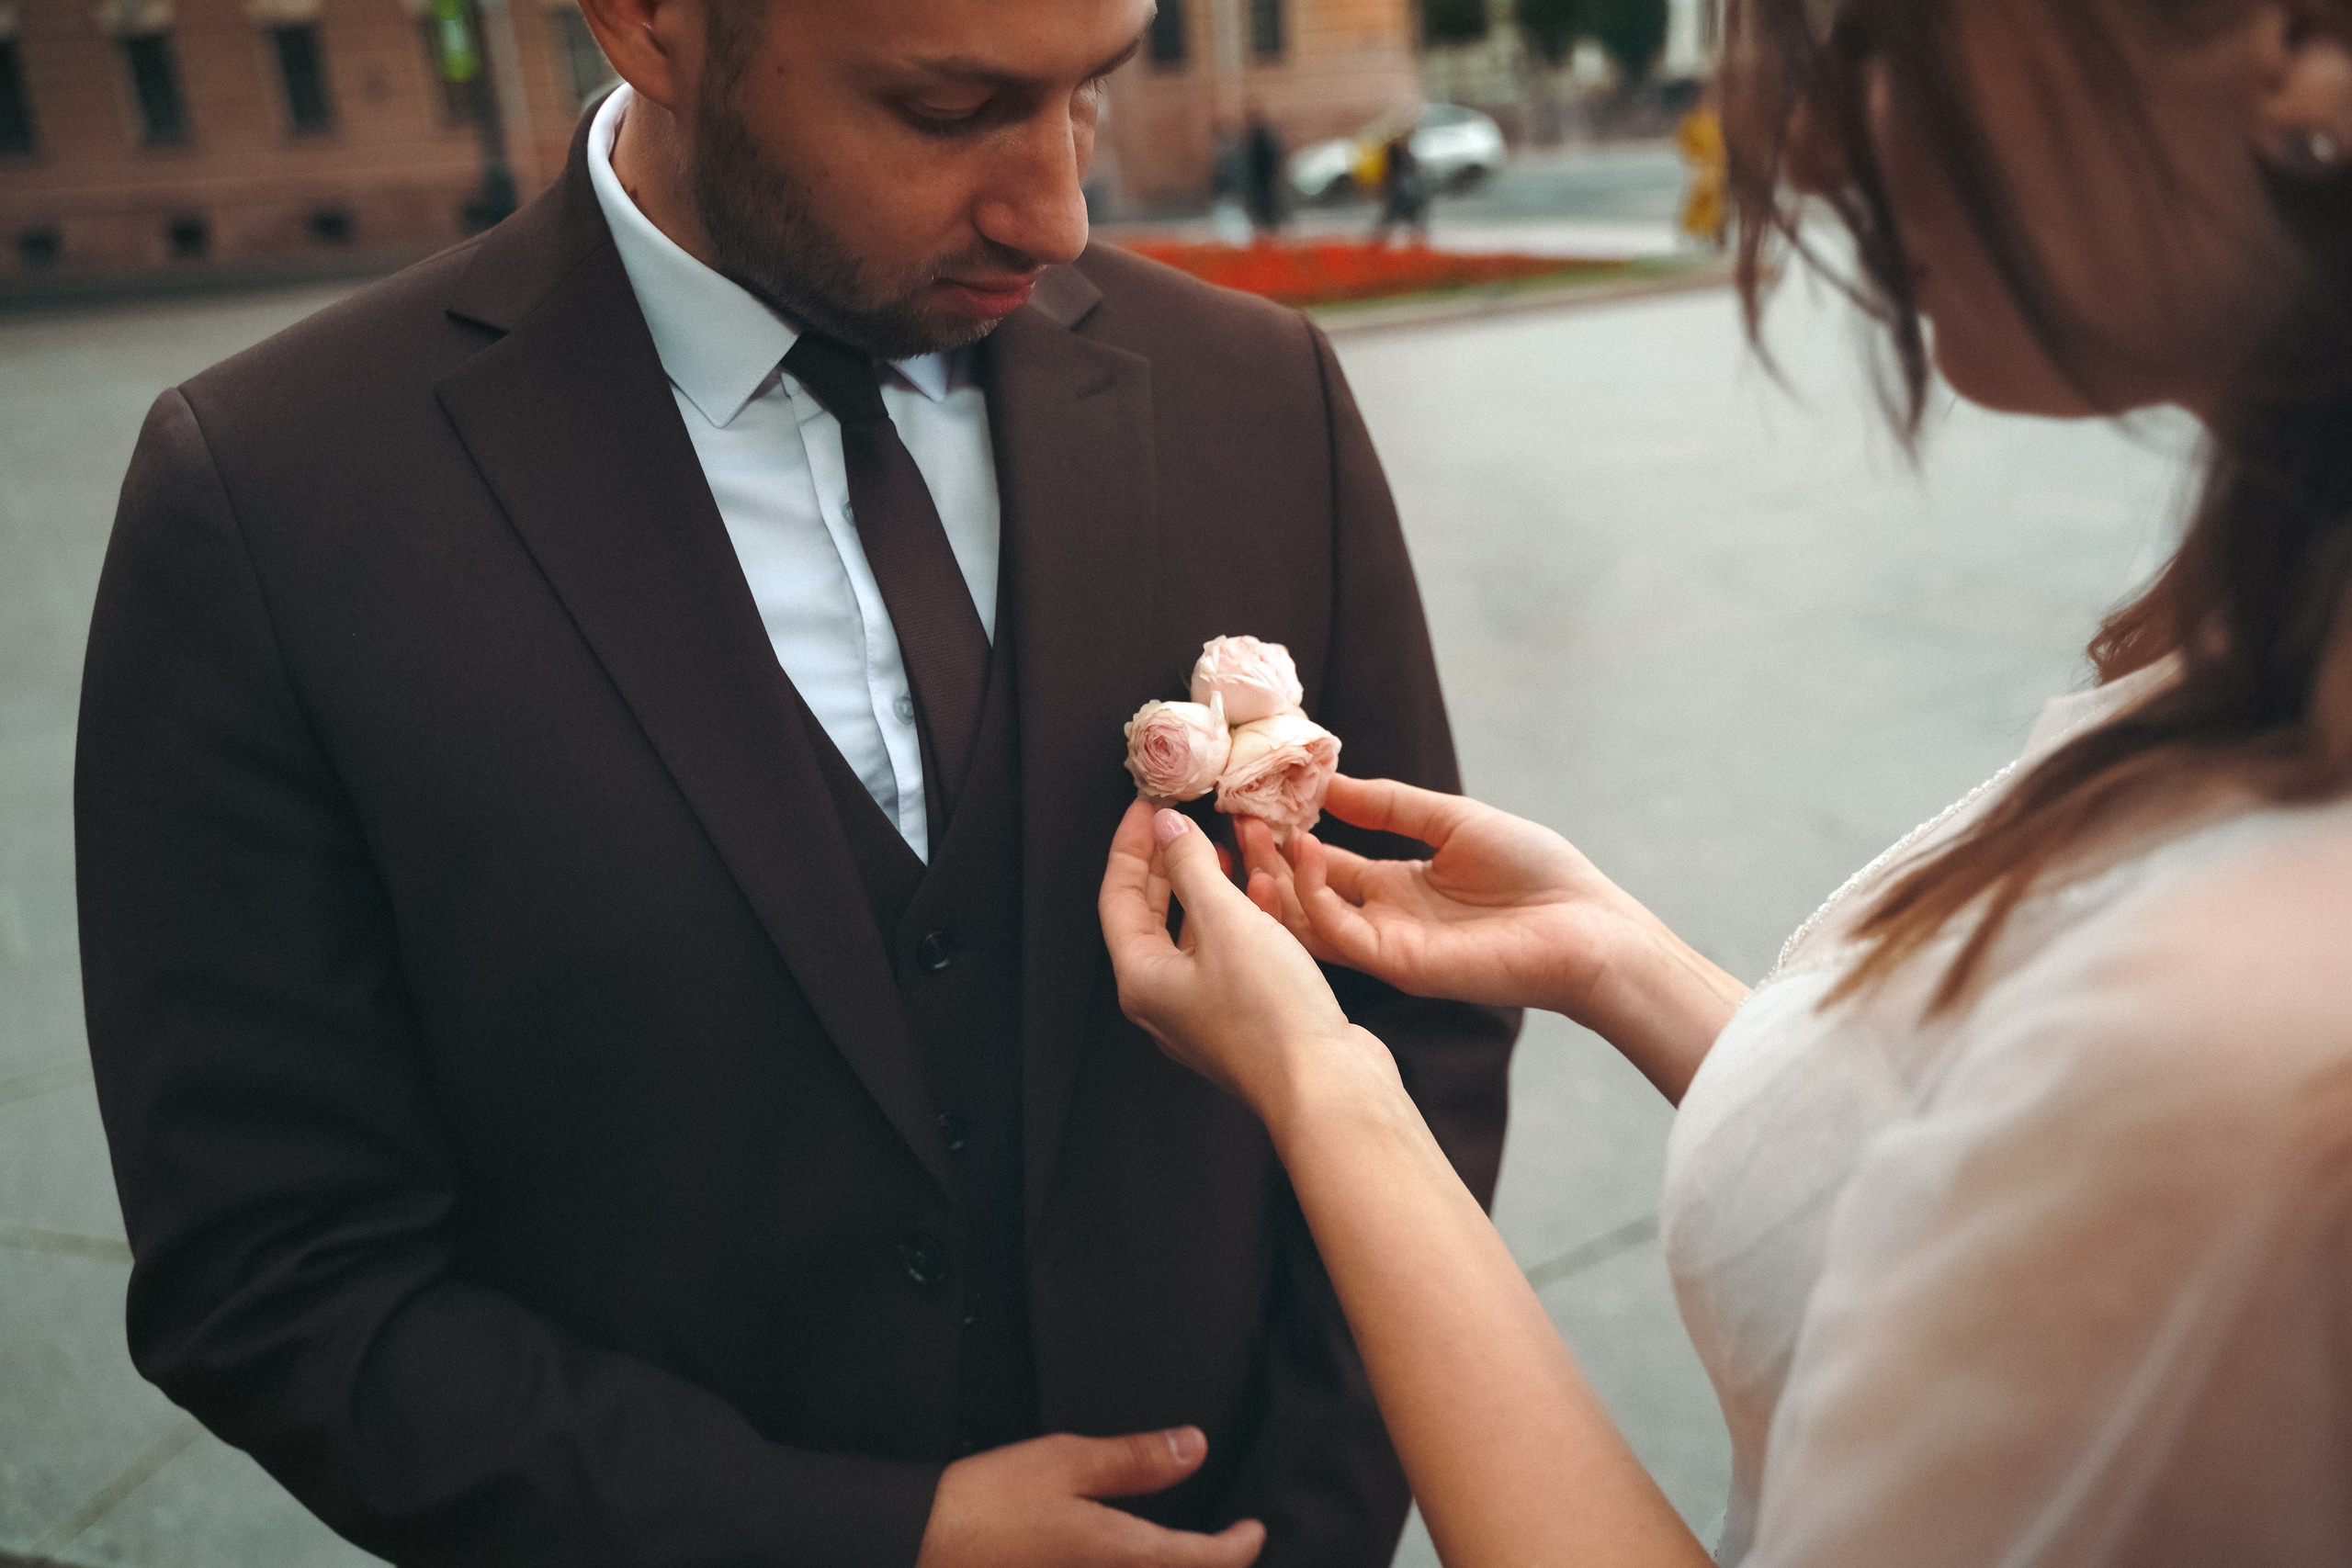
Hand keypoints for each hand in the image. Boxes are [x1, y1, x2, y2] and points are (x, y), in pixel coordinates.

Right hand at [915, 1426, 1264, 1567]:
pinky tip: (1124, 1558)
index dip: (1240, 1547)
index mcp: (1126, 1556)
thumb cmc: (986, 1505)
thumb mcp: (1067, 1462)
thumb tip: (1195, 1448)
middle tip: (1225, 1545)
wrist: (918, 1547)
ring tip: (1181, 1552)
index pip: (1208, 1563)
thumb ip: (1136, 1460)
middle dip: (1209, 1567)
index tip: (1253, 1530)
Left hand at [1099, 800, 1398, 1127]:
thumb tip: (1165, 825)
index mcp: (1142, 979)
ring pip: (1195, 933)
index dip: (1131, 844)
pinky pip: (1231, 954)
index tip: (1148, 803)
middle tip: (1182, 819)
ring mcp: (1205, 1012)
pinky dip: (1241, 919)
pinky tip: (1265, 893)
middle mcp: (1165, 999)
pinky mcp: (1244, 1017)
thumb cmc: (1269, 1012)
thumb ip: (1191, 867)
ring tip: (1225, 847)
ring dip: (1208, 887)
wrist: (1327, 1085)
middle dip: (1167, 863)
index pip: (1119, 896)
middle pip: (1153, 914)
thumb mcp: (1226, 922)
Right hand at [1238, 778, 1745, 1101]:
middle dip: (1265, 860)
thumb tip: (1330, 781)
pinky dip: (1313, 895)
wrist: (1589, 927)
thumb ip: (1390, 805)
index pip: (1323, 865)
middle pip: (1303, 894)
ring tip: (1256, 834)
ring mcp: (1387, 945)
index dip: (1287, 836)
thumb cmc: (1539, 874)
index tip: (1254, 802)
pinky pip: (1337, 933)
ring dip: (1276, 879)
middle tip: (1235, 820)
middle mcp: (1383, 919)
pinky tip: (1309, 852)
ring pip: (1306, 920)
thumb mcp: (1454, 820)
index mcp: (1396, 887)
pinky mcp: (1399, 964)